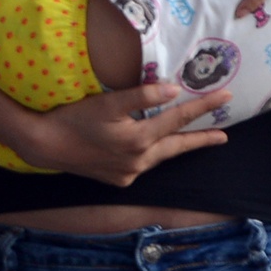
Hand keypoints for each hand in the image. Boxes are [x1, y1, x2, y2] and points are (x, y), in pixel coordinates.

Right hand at [14, 82, 229, 186]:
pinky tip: (154, 149)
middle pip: (177, 146)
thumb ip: (141, 96)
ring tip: (195, 140)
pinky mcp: (118, 180)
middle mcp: (139, 161)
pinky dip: (154, 155)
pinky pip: (144, 165)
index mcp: (139, 139)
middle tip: (224, 135)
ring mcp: (129, 173)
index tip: (225, 97)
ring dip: (178, 147)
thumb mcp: (107, 102)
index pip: (178, 119)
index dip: (203, 107)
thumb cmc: (74, 118)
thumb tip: (173, 90)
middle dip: (201, 139)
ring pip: (161, 157)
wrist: (45, 146)